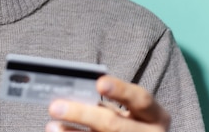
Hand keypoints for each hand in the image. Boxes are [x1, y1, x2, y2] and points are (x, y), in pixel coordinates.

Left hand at [46, 75, 170, 131]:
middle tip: (55, 106)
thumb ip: (107, 105)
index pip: (140, 99)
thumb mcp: (128, 113)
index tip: (99, 82)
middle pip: (113, 125)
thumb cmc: (131, 124)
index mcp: (156, 116)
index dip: (120, 90)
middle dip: (82, 114)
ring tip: (52, 126)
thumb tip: (70, 95)